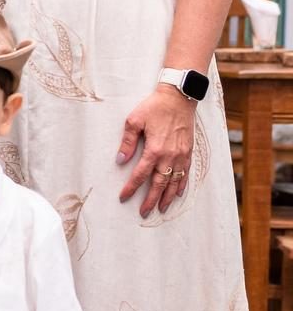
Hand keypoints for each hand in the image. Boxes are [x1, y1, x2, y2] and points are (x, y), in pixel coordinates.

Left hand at [116, 84, 195, 216]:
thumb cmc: (155, 107)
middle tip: (144, 212)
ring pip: (174, 182)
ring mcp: (181, 155)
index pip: (140, 175)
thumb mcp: (134, 121)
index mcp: (154, 150)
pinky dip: (182, 184)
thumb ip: (127, 142)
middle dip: (151, 200)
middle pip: (159, 184)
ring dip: (168, 197)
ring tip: (162, 209)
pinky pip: (186, 173)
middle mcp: (169, 156)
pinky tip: (179, 193)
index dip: (131, 188)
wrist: (179, 98)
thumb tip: (120, 160)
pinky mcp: (189, 152)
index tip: (124, 197)